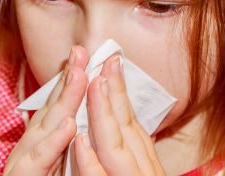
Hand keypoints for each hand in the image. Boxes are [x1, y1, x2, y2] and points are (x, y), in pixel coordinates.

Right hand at [3, 47, 89, 175]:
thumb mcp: (54, 160)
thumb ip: (63, 140)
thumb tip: (80, 117)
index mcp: (42, 140)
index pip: (58, 105)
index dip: (71, 78)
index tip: (87, 53)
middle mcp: (32, 145)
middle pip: (53, 107)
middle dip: (68, 78)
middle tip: (83, 50)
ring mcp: (25, 160)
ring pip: (46, 127)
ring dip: (63, 100)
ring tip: (80, 75)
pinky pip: (40, 160)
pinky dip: (54, 143)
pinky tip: (69, 126)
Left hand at [74, 54, 165, 174]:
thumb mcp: (138, 171)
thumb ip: (132, 152)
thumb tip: (124, 121)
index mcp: (144, 163)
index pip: (130, 121)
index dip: (120, 92)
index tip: (111, 62)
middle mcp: (142, 170)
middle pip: (126, 127)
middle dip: (115, 93)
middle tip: (106, 60)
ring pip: (114, 148)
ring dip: (103, 116)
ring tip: (95, 85)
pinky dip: (90, 162)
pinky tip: (80, 141)